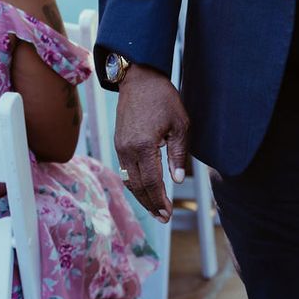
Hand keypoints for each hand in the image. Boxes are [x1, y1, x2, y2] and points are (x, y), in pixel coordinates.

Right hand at [113, 63, 191, 221]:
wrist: (139, 80)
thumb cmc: (163, 99)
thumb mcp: (180, 124)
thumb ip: (178, 153)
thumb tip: (177, 179)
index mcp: (143, 146)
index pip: (152, 181)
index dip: (160, 200)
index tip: (168, 213)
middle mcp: (127, 150)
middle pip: (138, 186)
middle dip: (151, 204)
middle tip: (163, 218)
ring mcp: (120, 147)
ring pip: (130, 180)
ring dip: (142, 196)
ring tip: (155, 209)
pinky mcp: (118, 144)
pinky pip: (126, 170)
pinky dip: (135, 183)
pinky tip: (146, 190)